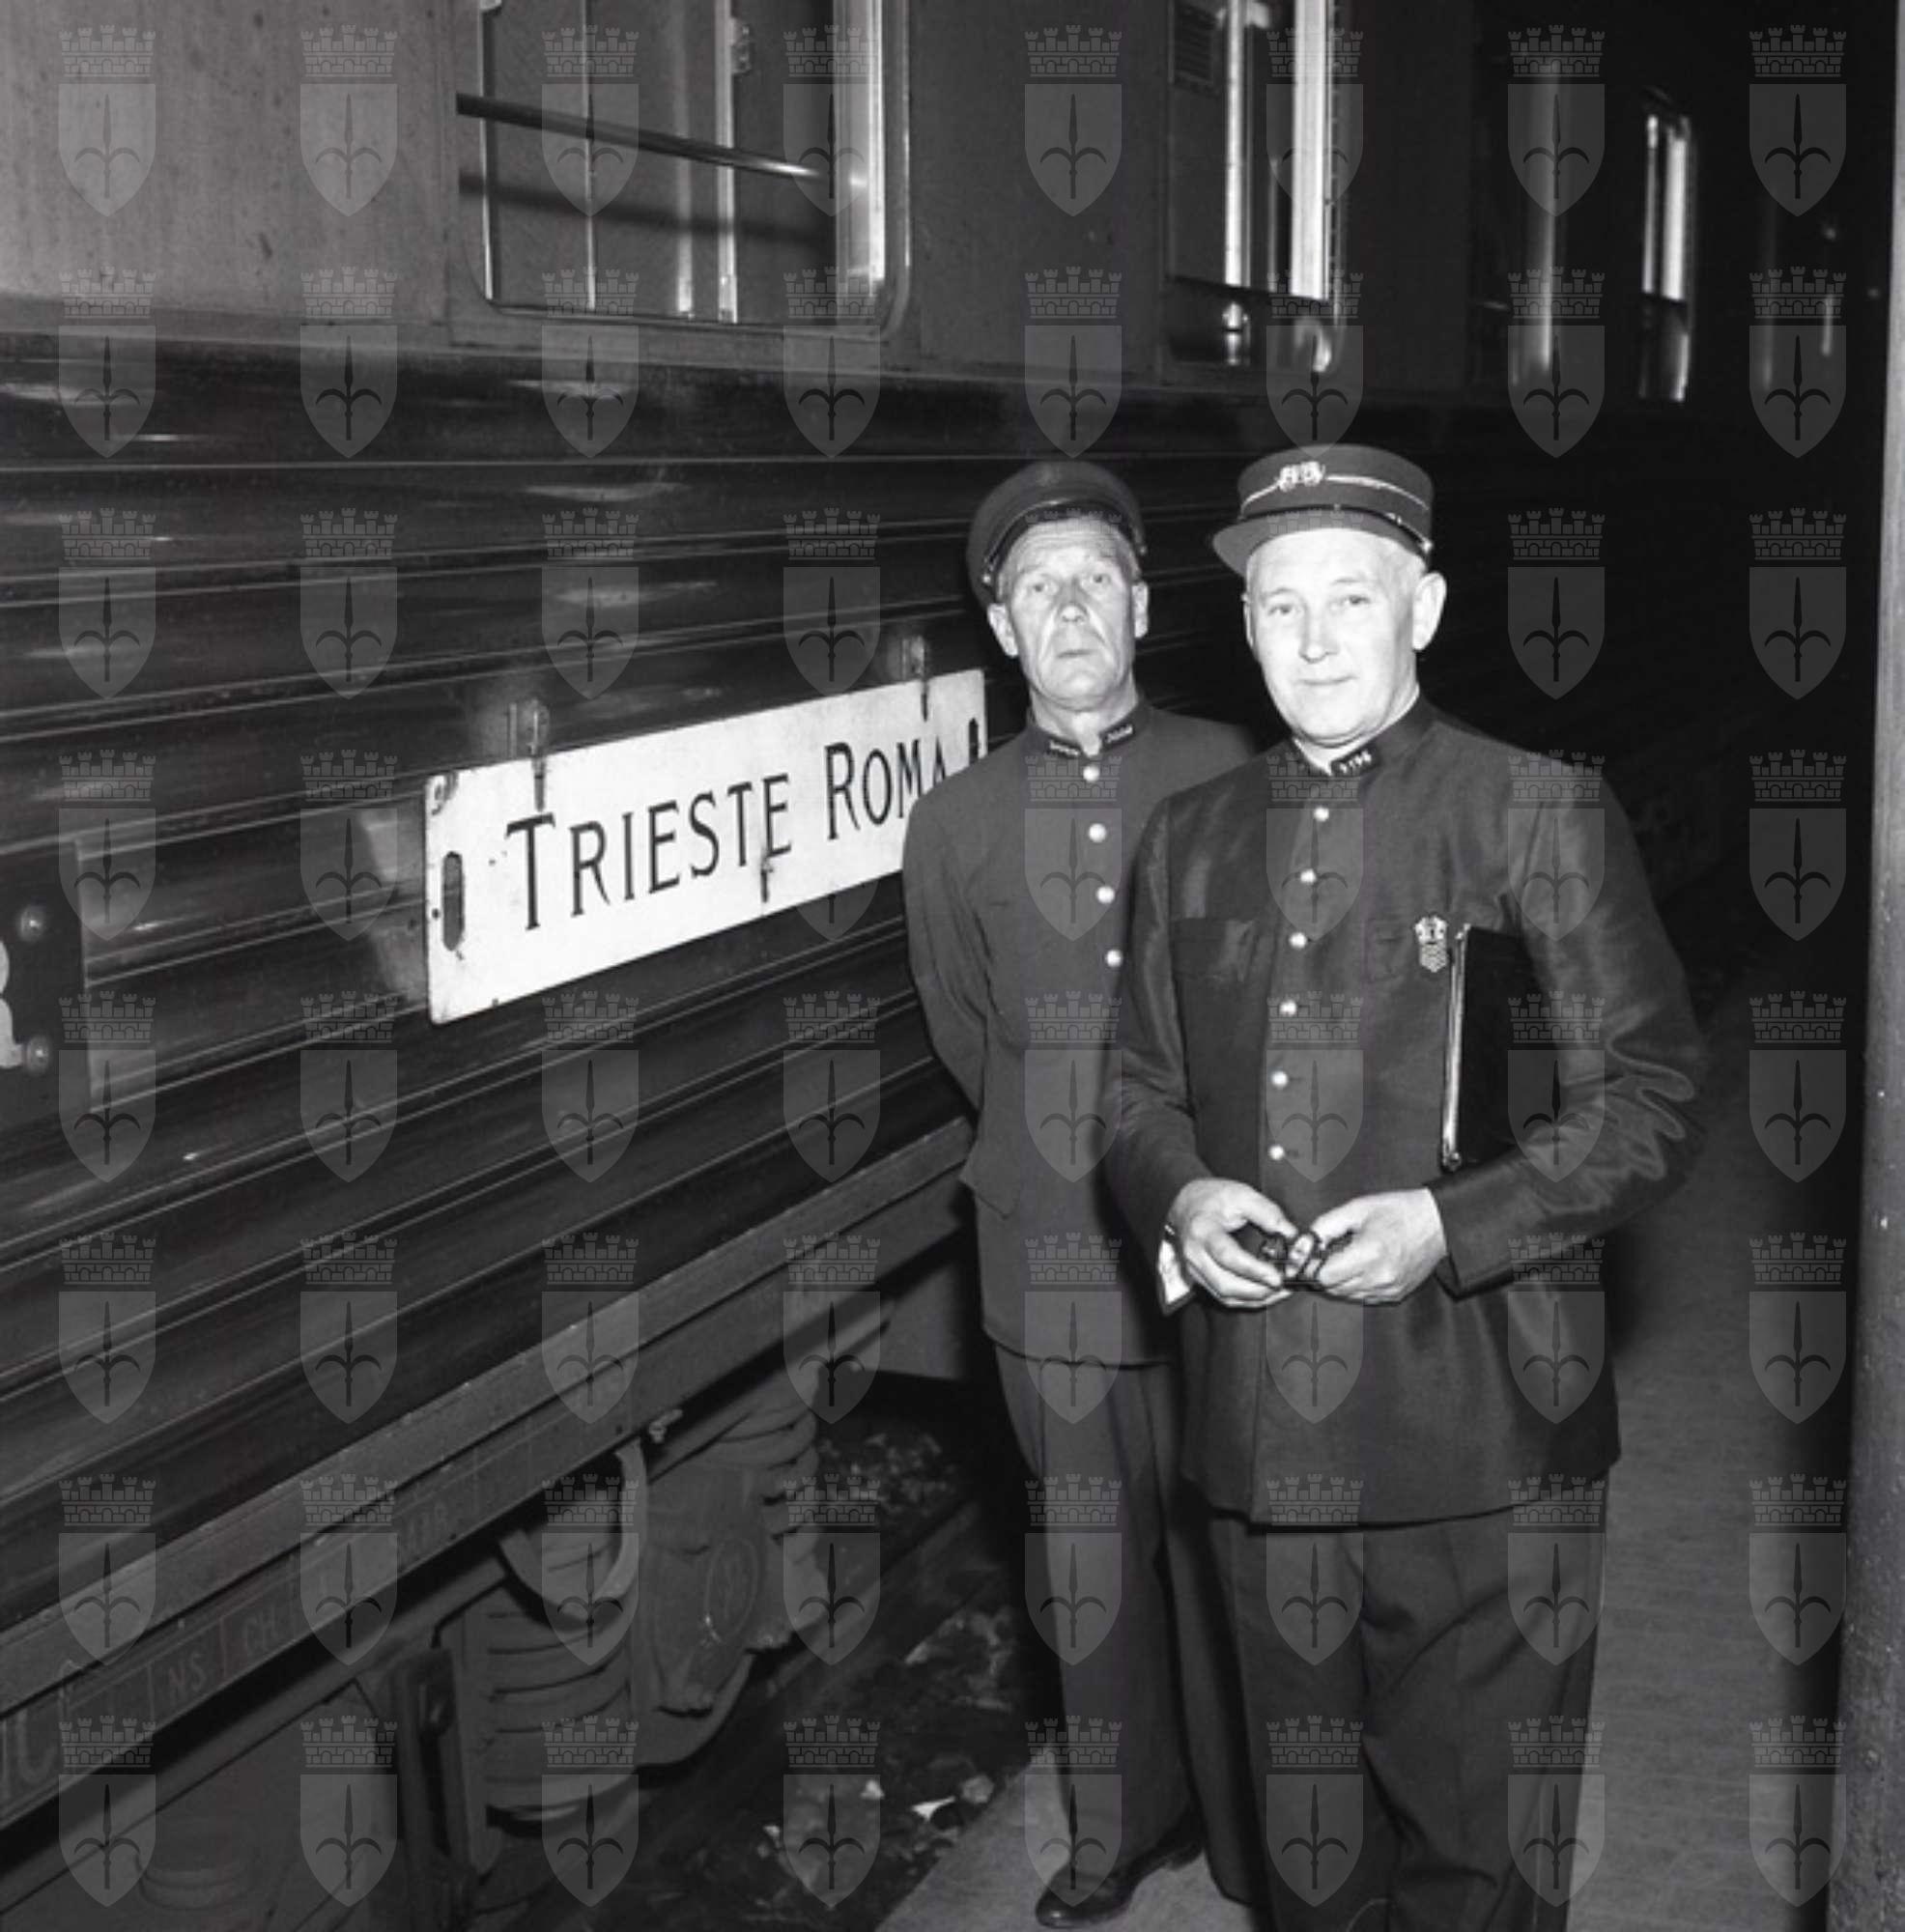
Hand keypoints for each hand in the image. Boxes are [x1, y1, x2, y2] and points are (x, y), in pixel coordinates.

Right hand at [1168, 1178, 1298, 1308]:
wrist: (1186, 1205)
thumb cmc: (1212, 1198)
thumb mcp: (1241, 1194)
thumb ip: (1267, 1213)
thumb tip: (1290, 1234)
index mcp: (1203, 1231)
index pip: (1228, 1256)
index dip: (1254, 1270)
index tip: (1277, 1276)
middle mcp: (1195, 1255)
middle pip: (1226, 1284)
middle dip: (1258, 1290)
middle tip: (1284, 1285)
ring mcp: (1195, 1270)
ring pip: (1226, 1296)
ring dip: (1255, 1298)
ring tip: (1280, 1291)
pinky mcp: (1200, 1279)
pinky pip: (1224, 1298)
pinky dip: (1247, 1300)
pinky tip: (1265, 1293)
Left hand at [1305, 1189, 1448, 1302]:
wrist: (1438, 1223)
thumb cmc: (1400, 1211)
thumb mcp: (1357, 1209)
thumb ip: (1326, 1225)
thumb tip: (1304, 1244)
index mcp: (1369, 1254)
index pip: (1325, 1276)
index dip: (1313, 1265)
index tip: (1311, 1255)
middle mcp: (1379, 1277)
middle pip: (1333, 1288)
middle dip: (1325, 1272)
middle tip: (1329, 1253)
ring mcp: (1389, 1289)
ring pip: (1347, 1295)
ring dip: (1340, 1280)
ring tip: (1348, 1257)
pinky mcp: (1396, 1294)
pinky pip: (1365, 1297)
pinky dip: (1357, 1285)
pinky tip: (1363, 1266)